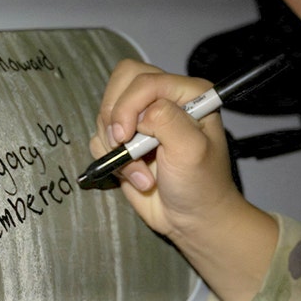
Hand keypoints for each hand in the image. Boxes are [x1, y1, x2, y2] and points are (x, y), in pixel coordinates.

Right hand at [90, 59, 276, 300]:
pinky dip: (111, 159)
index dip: (128, 105)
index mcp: (186, 93)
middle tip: (124, 144)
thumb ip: (166, 120)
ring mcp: (142, 121)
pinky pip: (100, 138)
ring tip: (140, 171)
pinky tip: (135, 176)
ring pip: (106, 113)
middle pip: (120, 83)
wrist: (192, 220)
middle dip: (115, 117)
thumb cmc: (201, 184)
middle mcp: (163, 100)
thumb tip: (137, 115)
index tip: (126, 137)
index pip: (143, 79)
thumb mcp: (191, 150)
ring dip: (116, 146)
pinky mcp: (126, 143)